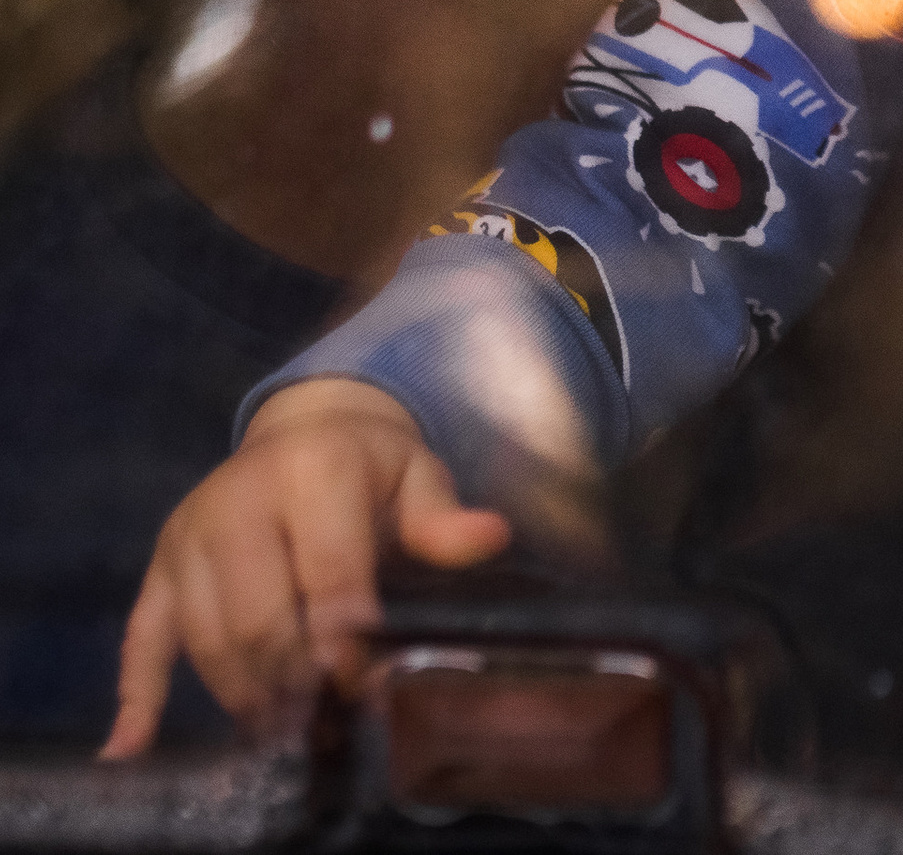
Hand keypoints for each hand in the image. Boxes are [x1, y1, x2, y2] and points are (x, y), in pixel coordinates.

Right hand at [103, 379, 510, 758]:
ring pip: (206, 635)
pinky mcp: (159, 569)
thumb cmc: (370, 466)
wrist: (302, 430)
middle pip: (258, 613)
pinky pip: (141, 637)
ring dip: (243, 694)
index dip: (347, 638)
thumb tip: (492, 538)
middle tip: (323, 727)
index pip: (328, 571)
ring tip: (283, 736)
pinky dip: (137, 696)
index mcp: (313, 469)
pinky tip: (132, 749)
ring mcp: (189, 537)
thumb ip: (443, 519)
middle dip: (293, 677)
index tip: (366, 690)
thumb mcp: (416, 476)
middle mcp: (238, 500)